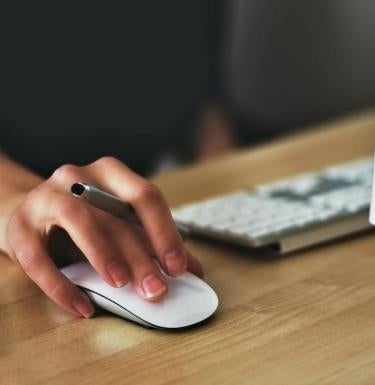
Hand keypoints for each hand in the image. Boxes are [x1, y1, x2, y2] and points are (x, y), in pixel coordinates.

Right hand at [6, 157, 202, 317]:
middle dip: (140, 255)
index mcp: (110, 174)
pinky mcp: (19, 227)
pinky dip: (61, 286)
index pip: (145, 196)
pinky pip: (38, 257)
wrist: (31, 212)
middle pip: (115, 215)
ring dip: (103, 254)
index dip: (165, 231)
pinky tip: (83, 307)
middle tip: (156, 289)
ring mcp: (46, 198)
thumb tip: (192, 269)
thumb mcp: (119, 223)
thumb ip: (153, 242)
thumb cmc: (84, 219)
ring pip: (77, 220)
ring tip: (121, 285)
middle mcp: (78, 178)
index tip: (178, 266)